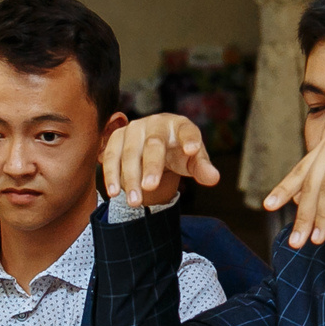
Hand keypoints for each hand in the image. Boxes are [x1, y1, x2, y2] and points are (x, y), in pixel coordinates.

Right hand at [100, 113, 219, 208]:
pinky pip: (111, 155)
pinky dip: (111, 174)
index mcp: (180, 126)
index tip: (192, 150)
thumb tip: (214, 178)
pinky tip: (114, 192)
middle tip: (150, 188)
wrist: (156, 143)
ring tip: (134, 201)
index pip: (188, 130)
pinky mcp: (117, 137)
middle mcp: (156, 124)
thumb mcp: (193, 160)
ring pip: (129, 152)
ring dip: (129, 177)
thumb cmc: (179, 151)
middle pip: (153, 144)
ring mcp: (134, 129)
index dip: (190, 139)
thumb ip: (202, 168)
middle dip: (151, 166)